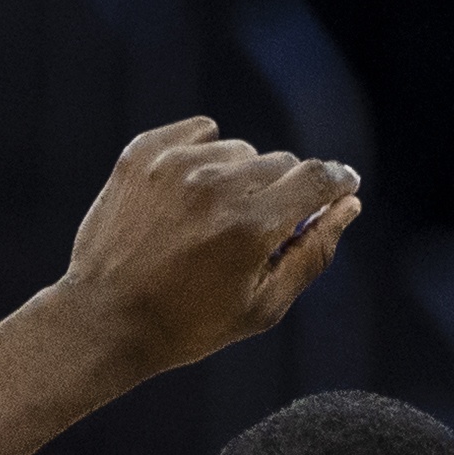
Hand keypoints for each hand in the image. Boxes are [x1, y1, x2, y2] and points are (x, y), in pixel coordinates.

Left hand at [53, 119, 361, 374]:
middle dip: (282, 192)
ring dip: (241, 177)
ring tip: (214, 220)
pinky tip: (191, 191)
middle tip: (256, 232)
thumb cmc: (189, 323)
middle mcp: (216, 184)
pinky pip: (200, 132)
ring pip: (240, 150)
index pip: (317, 178)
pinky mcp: (144, 153)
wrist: (104, 319)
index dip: (338, 180)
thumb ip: (314, 252)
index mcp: (251, 225)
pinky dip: (205, 153)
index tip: (343, 185)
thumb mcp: (263, 305)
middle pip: (281, 163)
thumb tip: (349, 205)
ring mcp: (175, 164)